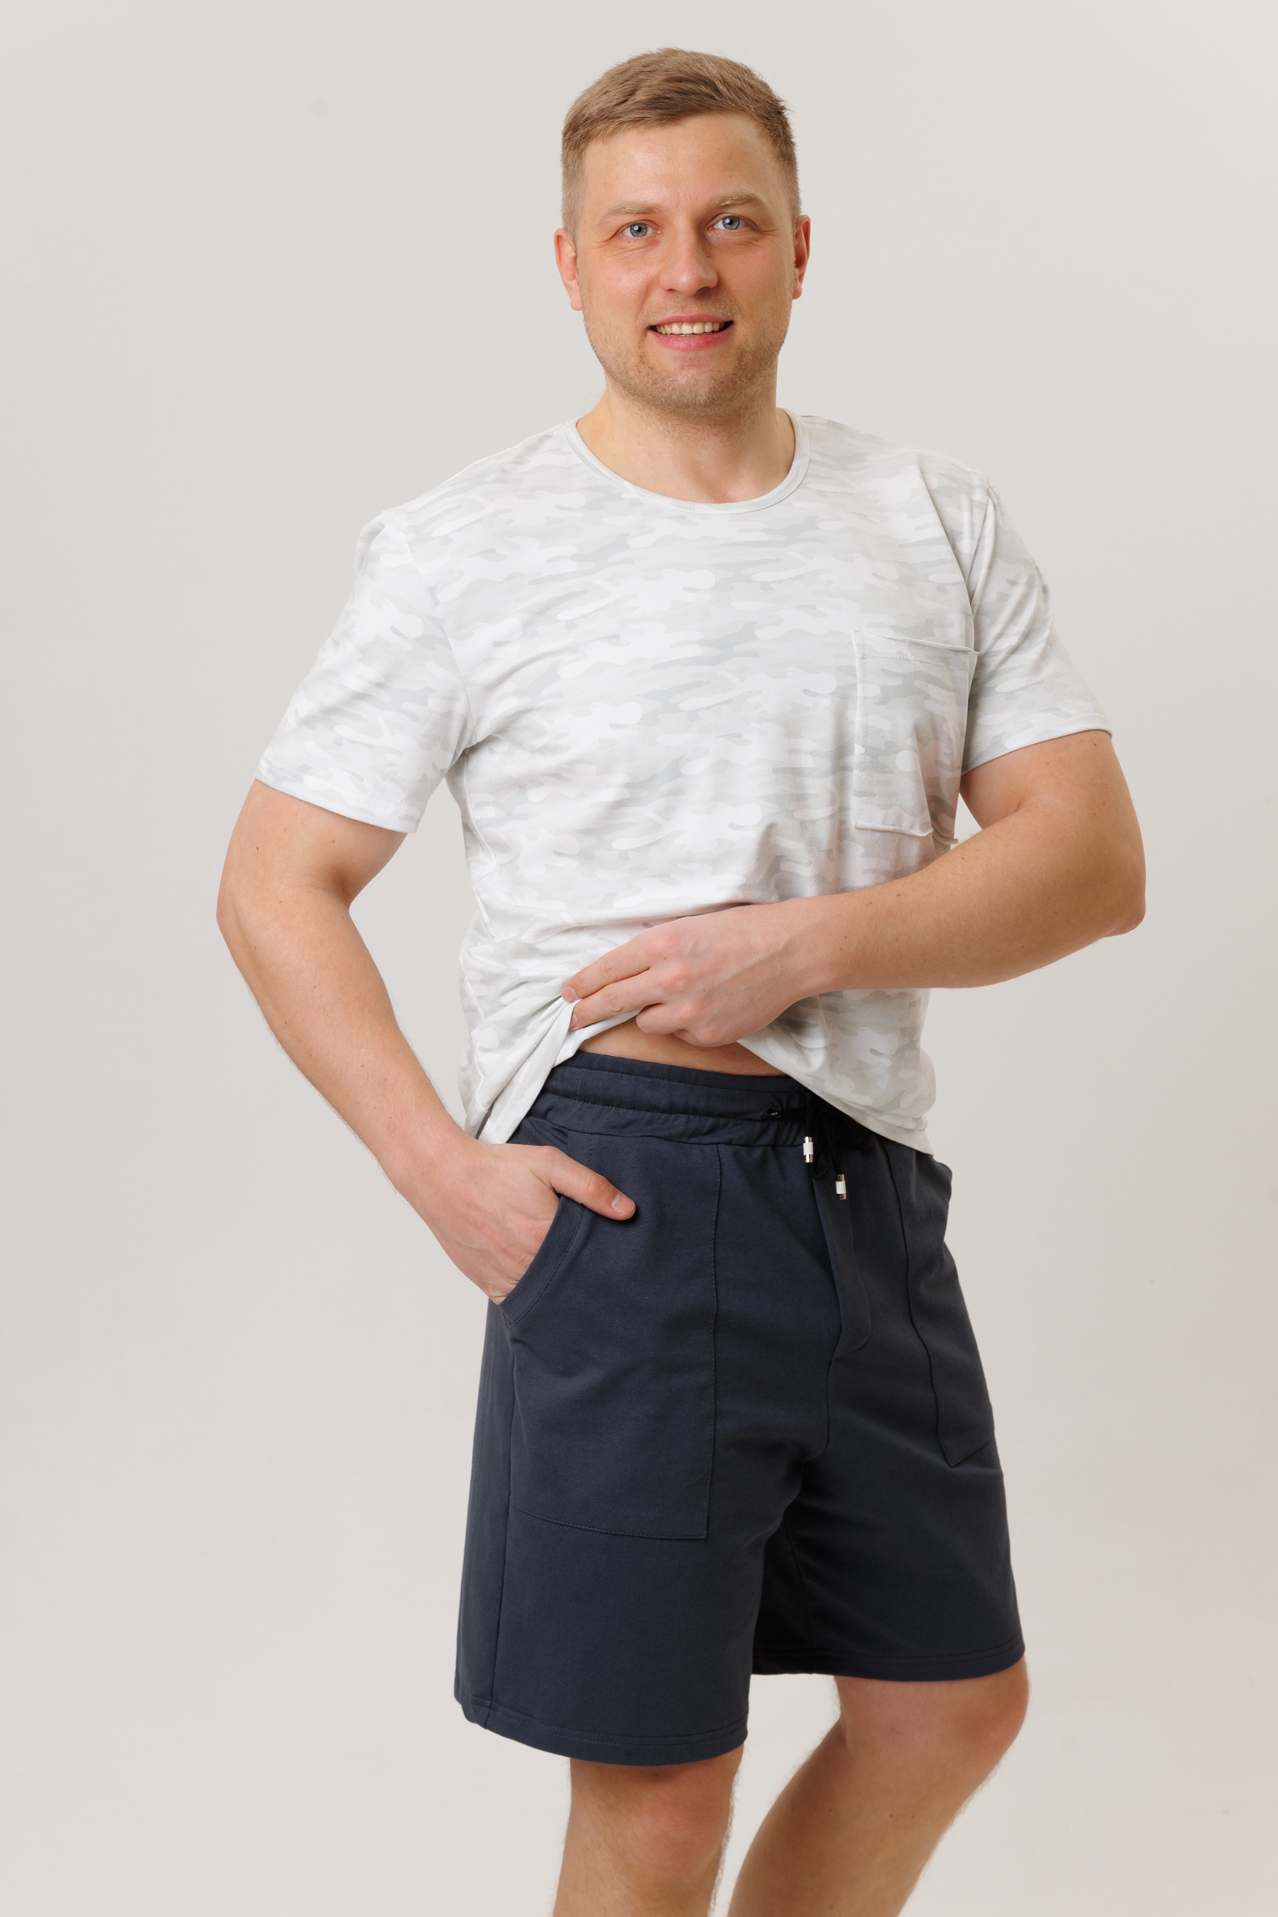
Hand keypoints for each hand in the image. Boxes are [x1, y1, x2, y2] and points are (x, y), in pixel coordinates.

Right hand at [408, 1136, 634, 1302]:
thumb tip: (627, 1210)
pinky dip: (533, 1295)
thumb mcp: (548, 1163)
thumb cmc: (494, 1168)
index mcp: (545, 1236)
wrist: (442, 1176)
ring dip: (559, 1289)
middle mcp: (526, 1264)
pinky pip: (518, 1300)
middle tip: (597, 1271)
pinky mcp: (488, 1283)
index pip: (590, 1261)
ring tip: (571, 1276)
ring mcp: (505, 1277)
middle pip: (569, 1282)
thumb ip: (590, 1186)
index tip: (615, 1260)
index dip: (604, 1260)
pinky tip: (542, 1282)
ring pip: (545, 1296)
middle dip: (584, 1278)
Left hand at [562, 901, 812, 1048]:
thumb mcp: (690, 925)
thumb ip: (655, 949)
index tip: (568, 993)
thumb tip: (620, 972)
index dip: (582, 983)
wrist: (790, 951)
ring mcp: (690, 1010)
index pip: (607, 969)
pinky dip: (685, 1023)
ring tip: (680, 994)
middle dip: (587, 1010)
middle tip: (573, 1017)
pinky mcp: (708, 1034)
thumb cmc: (742, 931)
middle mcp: (671, 978)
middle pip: (613, 1002)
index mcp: (663, 943)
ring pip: (646, 1022)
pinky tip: (708, 1004)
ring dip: (651, 1012)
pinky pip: (679, 1033)